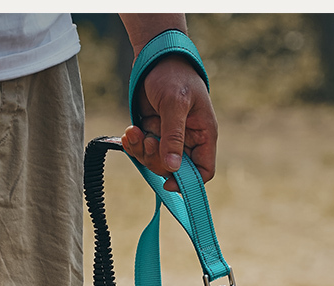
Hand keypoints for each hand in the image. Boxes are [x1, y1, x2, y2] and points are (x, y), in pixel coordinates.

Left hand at [121, 55, 217, 190]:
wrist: (155, 56)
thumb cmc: (173, 75)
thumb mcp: (175, 104)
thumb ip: (174, 136)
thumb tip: (173, 168)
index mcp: (204, 135)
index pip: (203, 171)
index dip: (188, 182)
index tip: (169, 181)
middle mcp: (188, 141)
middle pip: (175, 170)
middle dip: (157, 160)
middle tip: (148, 142)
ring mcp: (169, 138)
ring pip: (156, 162)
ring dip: (142, 152)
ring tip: (134, 133)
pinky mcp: (153, 132)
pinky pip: (143, 150)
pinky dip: (134, 144)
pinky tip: (129, 132)